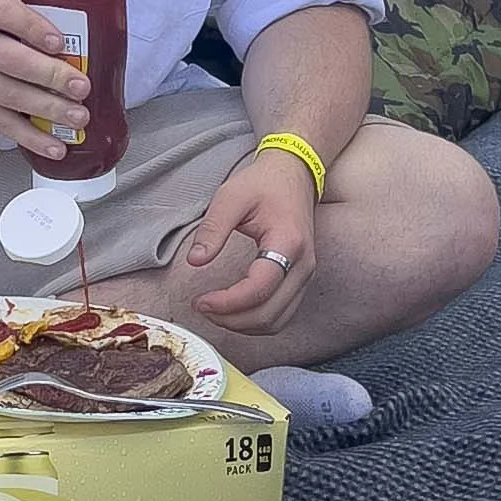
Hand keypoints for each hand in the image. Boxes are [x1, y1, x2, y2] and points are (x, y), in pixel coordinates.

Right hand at [0, 0, 90, 161]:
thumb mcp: (0, 9)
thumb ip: (33, 21)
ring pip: (7, 95)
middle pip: (6, 59)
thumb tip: (87, 46)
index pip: (4, 13)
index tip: (59, 42)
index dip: (32, 28)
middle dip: (48, 74)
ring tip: (78, 116)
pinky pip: (3, 124)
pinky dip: (32, 138)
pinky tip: (56, 145)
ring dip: (47, 109)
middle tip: (80, 86)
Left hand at [181, 147, 318, 333]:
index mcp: (287, 243)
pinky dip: (256, 321)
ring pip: (277, 321)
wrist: (294, 174)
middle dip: (232, 320)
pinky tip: (233, 311)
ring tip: (215, 311)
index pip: (259, 289)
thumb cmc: (263, 183)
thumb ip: (213, 229)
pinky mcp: (300, 280)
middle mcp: (303, 265)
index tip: (200, 301)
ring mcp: (305, 275)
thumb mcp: (231, 196)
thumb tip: (195, 260)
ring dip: (244, 325)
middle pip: (270, 314)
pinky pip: (281, 314)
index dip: (228, 303)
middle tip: (202, 307)